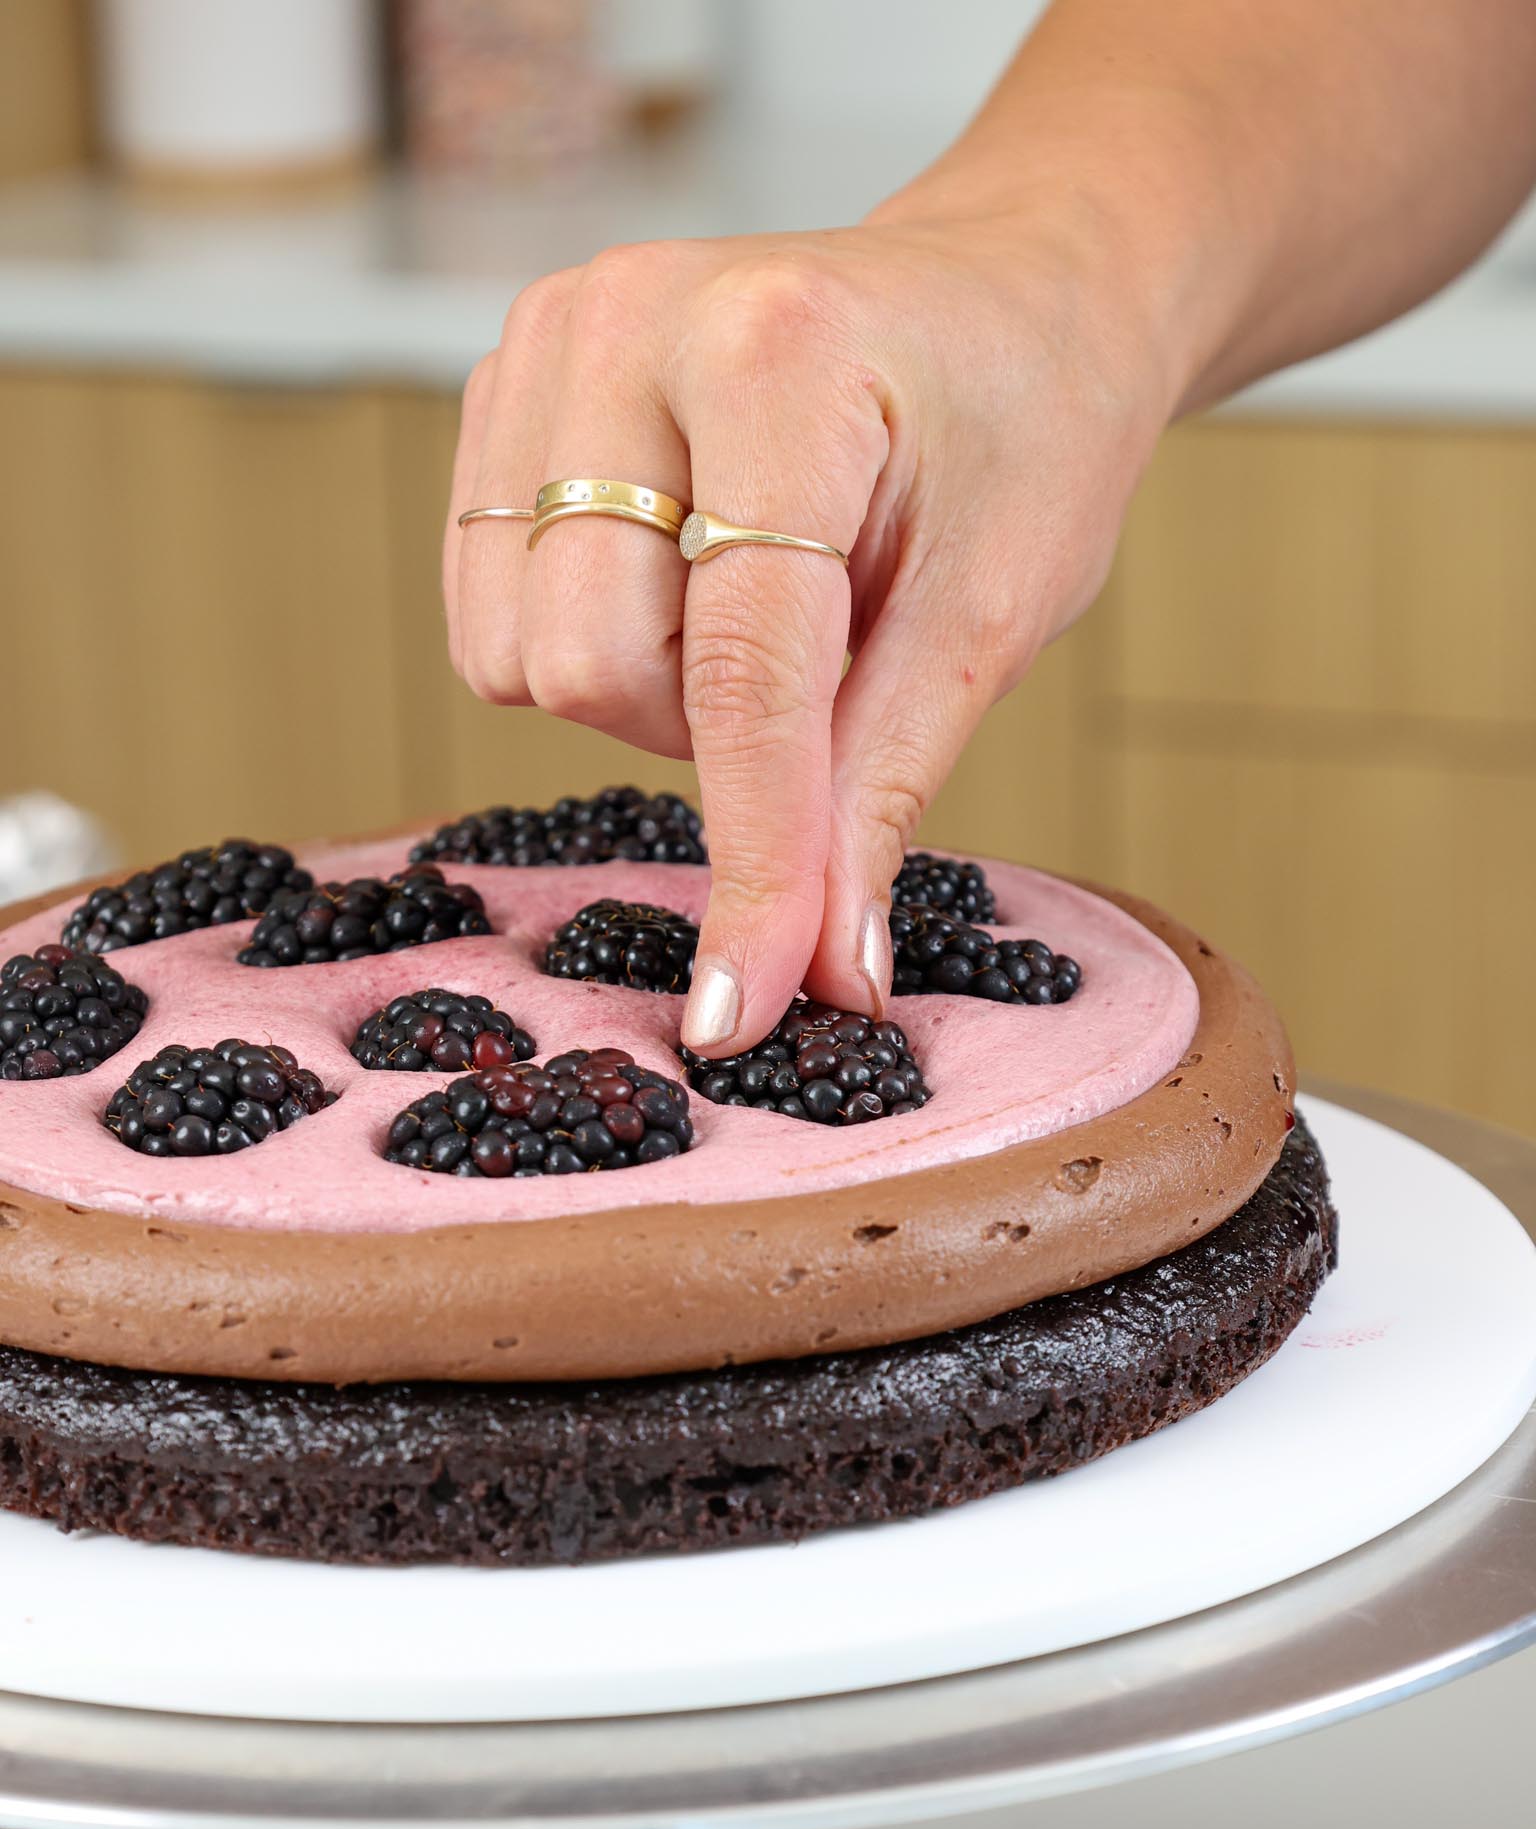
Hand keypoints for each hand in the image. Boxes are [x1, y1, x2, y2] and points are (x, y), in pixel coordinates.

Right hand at [444, 206, 1172, 1053]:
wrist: (1002, 297)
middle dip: (706, 731)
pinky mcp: (500, 381)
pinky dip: (586, 643)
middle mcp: (625, 322)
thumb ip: (881, 794)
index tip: (741, 1010)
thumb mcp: (991, 615)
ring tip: (750, 607)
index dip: (751, 856)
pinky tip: (679, 577)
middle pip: (591, 666)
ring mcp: (544, 341)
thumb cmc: (1022, 434)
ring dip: (645, 689)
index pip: (740, 667)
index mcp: (780, 354)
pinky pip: (488, 612)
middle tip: (817, 664)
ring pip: (523, 654)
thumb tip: (817, 979)